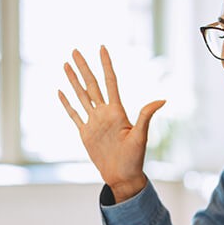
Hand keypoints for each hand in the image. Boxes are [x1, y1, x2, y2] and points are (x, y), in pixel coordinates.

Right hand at [58, 45, 164, 201]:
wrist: (123, 176)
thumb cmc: (135, 158)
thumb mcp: (141, 136)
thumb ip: (146, 116)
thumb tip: (162, 100)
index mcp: (117, 111)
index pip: (110, 82)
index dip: (106, 65)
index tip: (102, 48)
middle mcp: (104, 113)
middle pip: (91, 84)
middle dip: (83, 67)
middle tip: (75, 50)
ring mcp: (93, 122)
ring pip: (81, 96)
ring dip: (73, 80)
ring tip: (66, 64)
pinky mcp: (85, 133)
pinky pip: (74, 115)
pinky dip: (67, 103)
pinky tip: (61, 91)